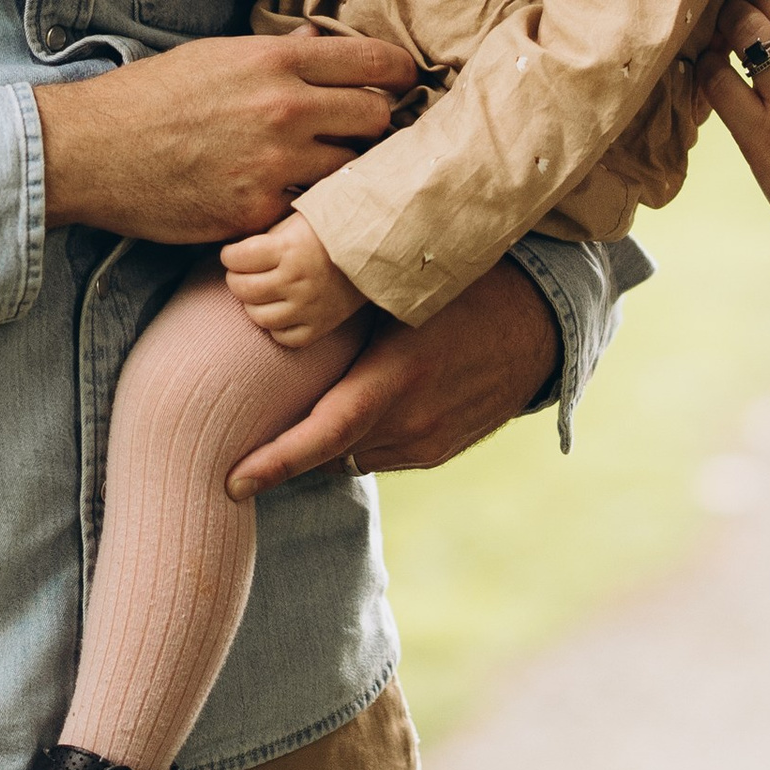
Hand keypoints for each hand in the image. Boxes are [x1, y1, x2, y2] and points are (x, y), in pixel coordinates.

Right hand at [36, 29, 413, 247]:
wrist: (94, 150)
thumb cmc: (152, 97)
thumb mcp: (217, 56)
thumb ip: (277, 53)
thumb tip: (320, 41)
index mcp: (277, 61)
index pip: (374, 61)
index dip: (400, 73)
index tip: (405, 83)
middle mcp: (285, 108)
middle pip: (377, 118)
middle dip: (377, 126)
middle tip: (361, 134)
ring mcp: (274, 163)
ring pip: (351, 171)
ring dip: (345, 173)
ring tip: (327, 172)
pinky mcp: (257, 212)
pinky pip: (306, 211)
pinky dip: (303, 209)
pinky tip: (288, 202)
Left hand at [223, 213, 364, 348]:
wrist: (376, 248)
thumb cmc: (331, 228)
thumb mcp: (296, 219)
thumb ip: (267, 236)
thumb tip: (236, 252)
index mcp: (290, 249)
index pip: (237, 258)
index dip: (229, 255)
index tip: (233, 253)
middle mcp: (297, 281)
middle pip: (242, 289)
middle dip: (236, 278)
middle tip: (243, 272)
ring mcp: (309, 307)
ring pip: (258, 317)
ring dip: (253, 303)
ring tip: (261, 291)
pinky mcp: (321, 326)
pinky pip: (284, 337)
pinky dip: (277, 326)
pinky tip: (281, 309)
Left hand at [225, 256, 560, 496]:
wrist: (539, 325)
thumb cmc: (463, 288)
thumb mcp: (406, 291)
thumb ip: (350, 309)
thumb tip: (278, 301)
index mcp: (399, 376)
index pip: (324, 433)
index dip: (275, 462)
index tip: (230, 481)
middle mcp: (412, 421)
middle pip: (327, 451)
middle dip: (286, 449)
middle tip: (239, 437)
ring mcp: (427, 443)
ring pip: (349, 456)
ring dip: (324, 440)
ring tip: (303, 404)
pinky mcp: (438, 452)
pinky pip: (378, 455)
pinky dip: (357, 439)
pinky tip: (353, 405)